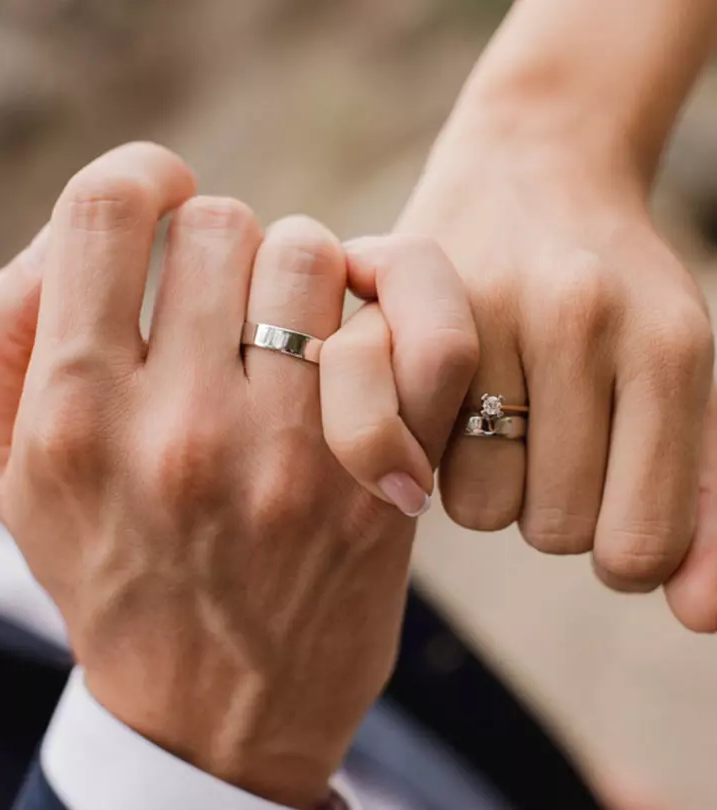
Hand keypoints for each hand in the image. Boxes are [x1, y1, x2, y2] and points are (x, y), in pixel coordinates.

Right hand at [0, 143, 476, 807]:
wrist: (213, 713)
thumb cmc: (116, 578)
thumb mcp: (15, 477)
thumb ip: (13, 340)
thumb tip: (75, 239)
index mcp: (76, 416)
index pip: (109, 210)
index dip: (146, 177)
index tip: (169, 200)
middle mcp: (183, 429)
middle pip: (228, 224)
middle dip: (231, 247)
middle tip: (236, 300)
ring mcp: (292, 457)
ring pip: (318, 257)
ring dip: (311, 274)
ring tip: (297, 329)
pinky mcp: (378, 483)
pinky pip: (424, 334)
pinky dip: (410, 304)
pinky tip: (375, 332)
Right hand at [396, 91, 714, 628]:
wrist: (533, 167)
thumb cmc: (616, 295)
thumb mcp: (685, 385)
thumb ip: (711, 507)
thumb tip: (698, 616)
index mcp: (670, 345)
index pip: (641, 544)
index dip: (625, 548)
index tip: (612, 499)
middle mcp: (578, 317)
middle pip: (555, 530)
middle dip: (553, 506)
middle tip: (551, 443)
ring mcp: (483, 305)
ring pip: (479, 506)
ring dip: (489, 486)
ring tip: (491, 420)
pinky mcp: (401, 306)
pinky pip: (404, 449)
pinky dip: (423, 453)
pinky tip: (432, 410)